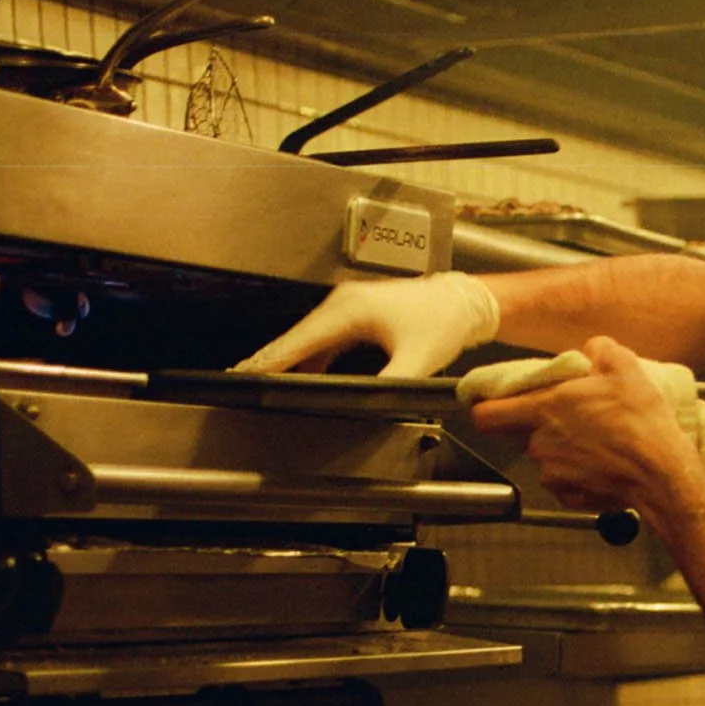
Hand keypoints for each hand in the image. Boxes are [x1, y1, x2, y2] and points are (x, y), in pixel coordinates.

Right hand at [235, 272, 500, 378]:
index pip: (300, 340)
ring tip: (262, 380)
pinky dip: (308, 356)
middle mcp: (343, 303)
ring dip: (287, 358)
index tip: (245, 372)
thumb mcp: (417, 360)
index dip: (271, 359)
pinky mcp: (356, 315)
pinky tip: (300, 374)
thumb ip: (386, 385)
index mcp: (350, 309)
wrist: (465, 302)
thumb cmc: (444, 321)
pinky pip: (323, 339)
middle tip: (239, 380)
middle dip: (268, 359)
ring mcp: (348, 307)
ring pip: (308, 338)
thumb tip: (359, 403)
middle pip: (296, 337)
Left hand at [464, 337, 704, 525]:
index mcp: (545, 408)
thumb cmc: (642, 424)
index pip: (486, 414)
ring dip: (563, 450)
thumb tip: (593, 349)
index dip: (485, 408)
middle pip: (522, 434)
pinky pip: (564, 482)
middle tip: (571, 418)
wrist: (663, 475)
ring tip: (597, 442)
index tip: (493, 405)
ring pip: (546, 458)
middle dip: (541, 426)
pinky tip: (602, 465)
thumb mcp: (626, 367)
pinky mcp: (570, 495)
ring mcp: (553, 473)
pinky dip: (578, 474)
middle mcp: (541, 443)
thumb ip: (600, 349)